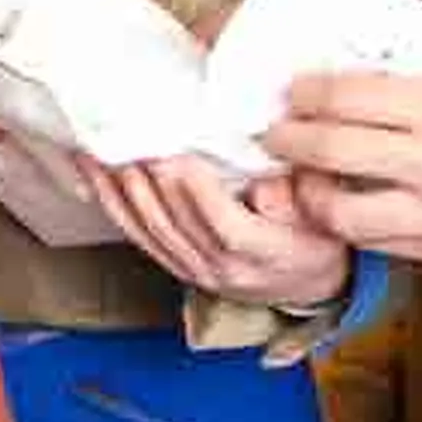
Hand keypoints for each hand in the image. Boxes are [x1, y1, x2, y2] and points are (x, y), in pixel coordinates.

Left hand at [71, 154, 352, 309]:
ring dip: (121, 189)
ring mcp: (197, 272)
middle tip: (127, 137)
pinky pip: (140, 237)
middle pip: (177, 225)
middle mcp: (224, 270)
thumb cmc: (319, 238)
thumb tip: (266, 192)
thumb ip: (300, 202)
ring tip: (100, 149)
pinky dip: (114, 205)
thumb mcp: (327, 218)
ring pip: (151, 230)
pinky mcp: (179, 268)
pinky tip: (95, 176)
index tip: (178, 156)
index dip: (198, 193)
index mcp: (267, 256)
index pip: (226, 227)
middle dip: (149, 179)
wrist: (307, 284)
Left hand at [260, 71, 421, 268]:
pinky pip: (381, 243)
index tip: (293, 90)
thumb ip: (416, 91)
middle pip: (331, 151)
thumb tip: (356, 88)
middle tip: (273, 133)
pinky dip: (354, 227)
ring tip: (302, 180)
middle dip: (289, 140)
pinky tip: (346, 210)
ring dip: (310, 195)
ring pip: (344, 213)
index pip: (347, 96)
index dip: (307, 92)